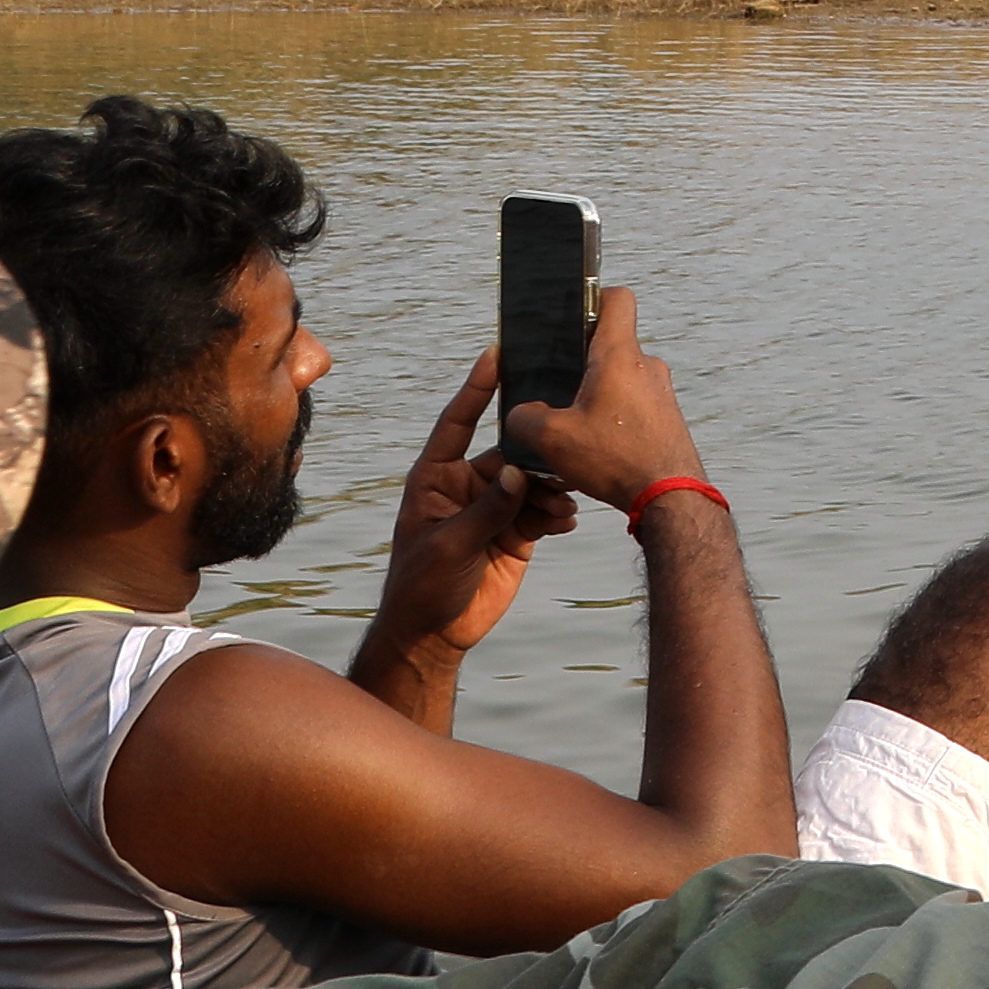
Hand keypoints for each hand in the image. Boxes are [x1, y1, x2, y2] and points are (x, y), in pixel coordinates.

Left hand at [365, 354, 557, 662]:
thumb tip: (518, 474)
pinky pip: (542, 511)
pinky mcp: (514, 532)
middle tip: (563, 452)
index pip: (457, 423)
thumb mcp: (448, 545)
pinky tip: (566, 520)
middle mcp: (466, 485)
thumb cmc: (421, 585)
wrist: (435, 633)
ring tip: (564, 503)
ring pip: (531, 482)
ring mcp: (493, 508)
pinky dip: (556, 513)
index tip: (496, 355)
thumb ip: (486, 509)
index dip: (476, 390)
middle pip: (508, 454)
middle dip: (535, 455)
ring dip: (551, 490)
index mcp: (435, 478)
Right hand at [488, 282, 707, 510]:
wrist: (670, 496)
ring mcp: (660, 392)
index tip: (573, 309)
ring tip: (576, 422)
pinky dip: (615, 416)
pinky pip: (634, 404)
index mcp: (619, 355)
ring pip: (622, 378)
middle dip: (582, 361)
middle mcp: (646, 366)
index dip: (593, 296)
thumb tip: (521, 414)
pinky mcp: (666, 417)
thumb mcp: (552, 438)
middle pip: (612, 343)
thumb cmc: (620, 461)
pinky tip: (598, 442)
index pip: (617, 299)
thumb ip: (524, 418)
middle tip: (558, 383)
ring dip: (599, 394)